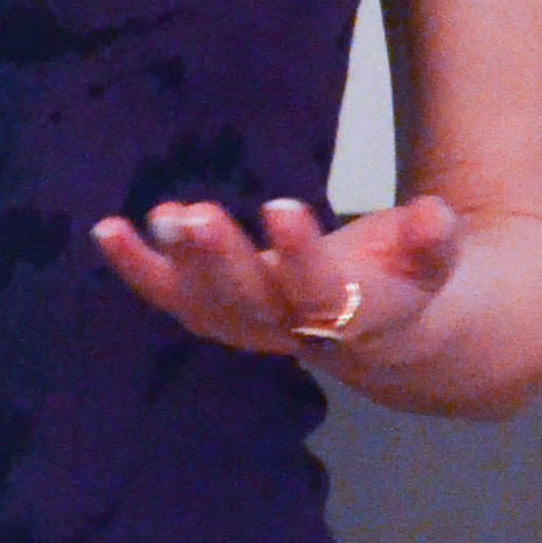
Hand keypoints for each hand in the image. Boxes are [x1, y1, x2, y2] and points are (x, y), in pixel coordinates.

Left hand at [89, 193, 463, 368]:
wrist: (384, 335)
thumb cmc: (401, 279)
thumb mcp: (432, 262)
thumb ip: (433, 243)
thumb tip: (436, 214)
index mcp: (349, 316)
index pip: (320, 294)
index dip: (301, 256)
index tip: (281, 206)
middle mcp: (290, 329)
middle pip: (250, 305)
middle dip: (220, 261)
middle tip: (195, 215)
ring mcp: (248, 325)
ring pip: (206, 306)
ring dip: (174, 265)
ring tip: (157, 217)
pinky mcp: (216, 312)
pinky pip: (171, 299)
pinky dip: (136, 268)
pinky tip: (106, 230)